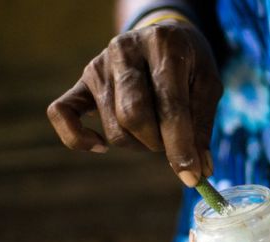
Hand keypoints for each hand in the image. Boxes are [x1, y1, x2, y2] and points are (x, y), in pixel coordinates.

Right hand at [47, 17, 222, 186]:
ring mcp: (99, 65)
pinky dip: (78, 138)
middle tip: (171, 141)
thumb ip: (201, 126)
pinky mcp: (82, 81)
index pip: (169, 104)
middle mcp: (125, 50)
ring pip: (114, 128)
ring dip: (137, 143)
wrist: (164, 37)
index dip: (181, 146)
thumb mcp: (207, 85)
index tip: (192, 176)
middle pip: (134, 116)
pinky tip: (101, 145)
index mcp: (163, 45)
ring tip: (152, 129)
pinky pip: (62, 114)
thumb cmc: (188, 64)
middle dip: (158, 143)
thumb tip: (200, 170)